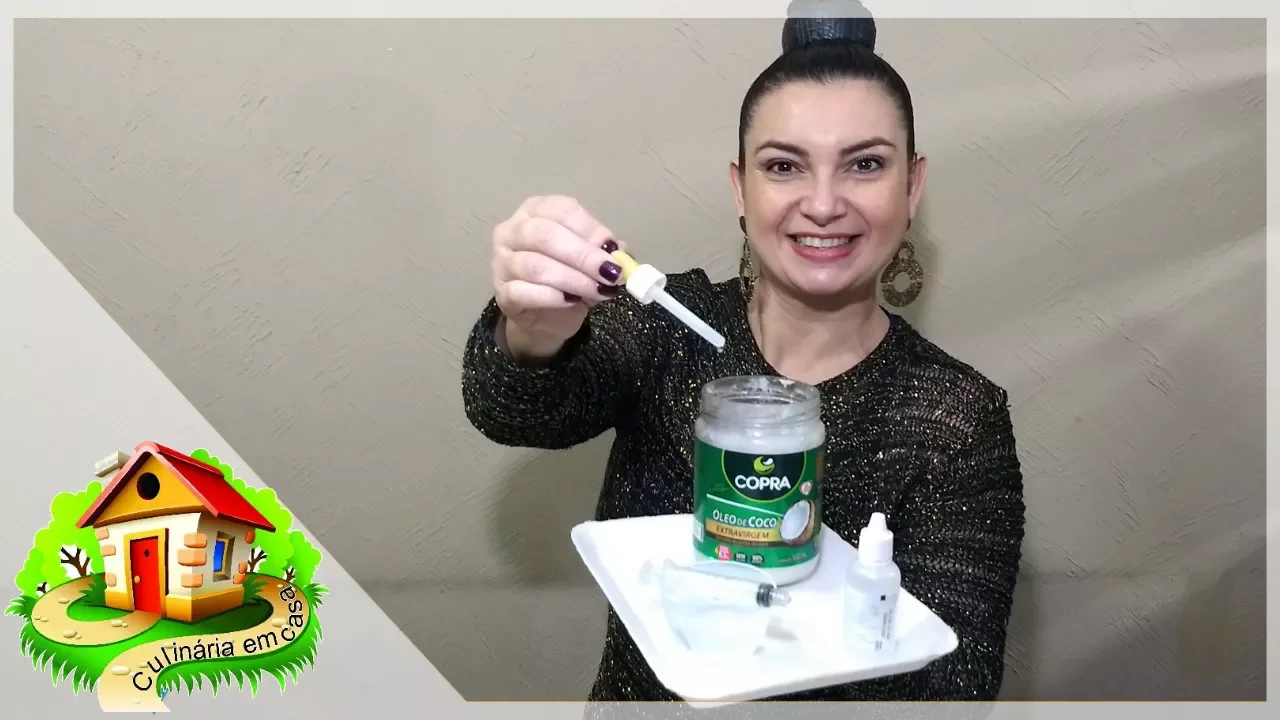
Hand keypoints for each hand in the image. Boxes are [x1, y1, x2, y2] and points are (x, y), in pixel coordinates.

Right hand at [491, 195, 627, 358]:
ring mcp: (501, 262)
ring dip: (574, 280)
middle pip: (544, 235)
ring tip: (598, 291)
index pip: (561, 210)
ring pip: (536, 266)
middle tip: (610, 273)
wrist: (546, 316)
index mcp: (535, 210)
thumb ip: (604, 251)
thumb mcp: (590, 258)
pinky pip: (524, 292)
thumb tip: (619, 252)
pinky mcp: (501, 293)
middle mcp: (511, 230)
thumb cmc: (568, 278)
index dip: (589, 229)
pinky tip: (571, 301)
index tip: (612, 249)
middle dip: (583, 255)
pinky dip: (553, 297)